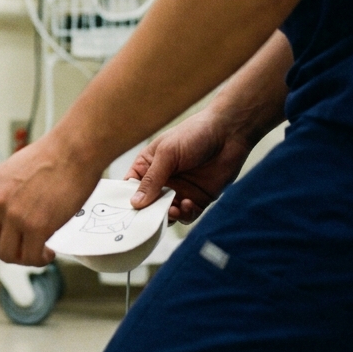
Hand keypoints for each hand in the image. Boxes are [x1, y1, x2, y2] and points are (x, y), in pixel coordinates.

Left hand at [0, 135, 104, 264]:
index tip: (9, 238)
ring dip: (24, 258)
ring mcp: (15, 216)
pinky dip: (40, 259)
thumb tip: (13, 212)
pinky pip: (31, 256)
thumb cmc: (53, 155)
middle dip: (7, 252)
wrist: (73, 150)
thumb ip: (7, 192)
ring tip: (40, 251)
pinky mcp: (37, 226)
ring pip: (8, 255)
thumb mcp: (14, 170)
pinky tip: (50, 252)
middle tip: (26, 249)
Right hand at [125, 108, 252, 222]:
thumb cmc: (193, 134)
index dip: (126, 199)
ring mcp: (180, 191)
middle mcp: (162, 181)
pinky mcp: (198, 199)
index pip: (130, 187)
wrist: (229, 133)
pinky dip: (186, 214)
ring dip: (168, 216)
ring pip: (167, 213)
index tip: (123, 213)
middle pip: (147, 204)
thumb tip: (135, 203)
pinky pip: (187, 215)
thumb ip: (152, 180)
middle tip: (149, 218)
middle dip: (148, 212)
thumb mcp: (167, 154)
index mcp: (147, 166)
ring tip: (172, 210)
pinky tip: (188, 204)